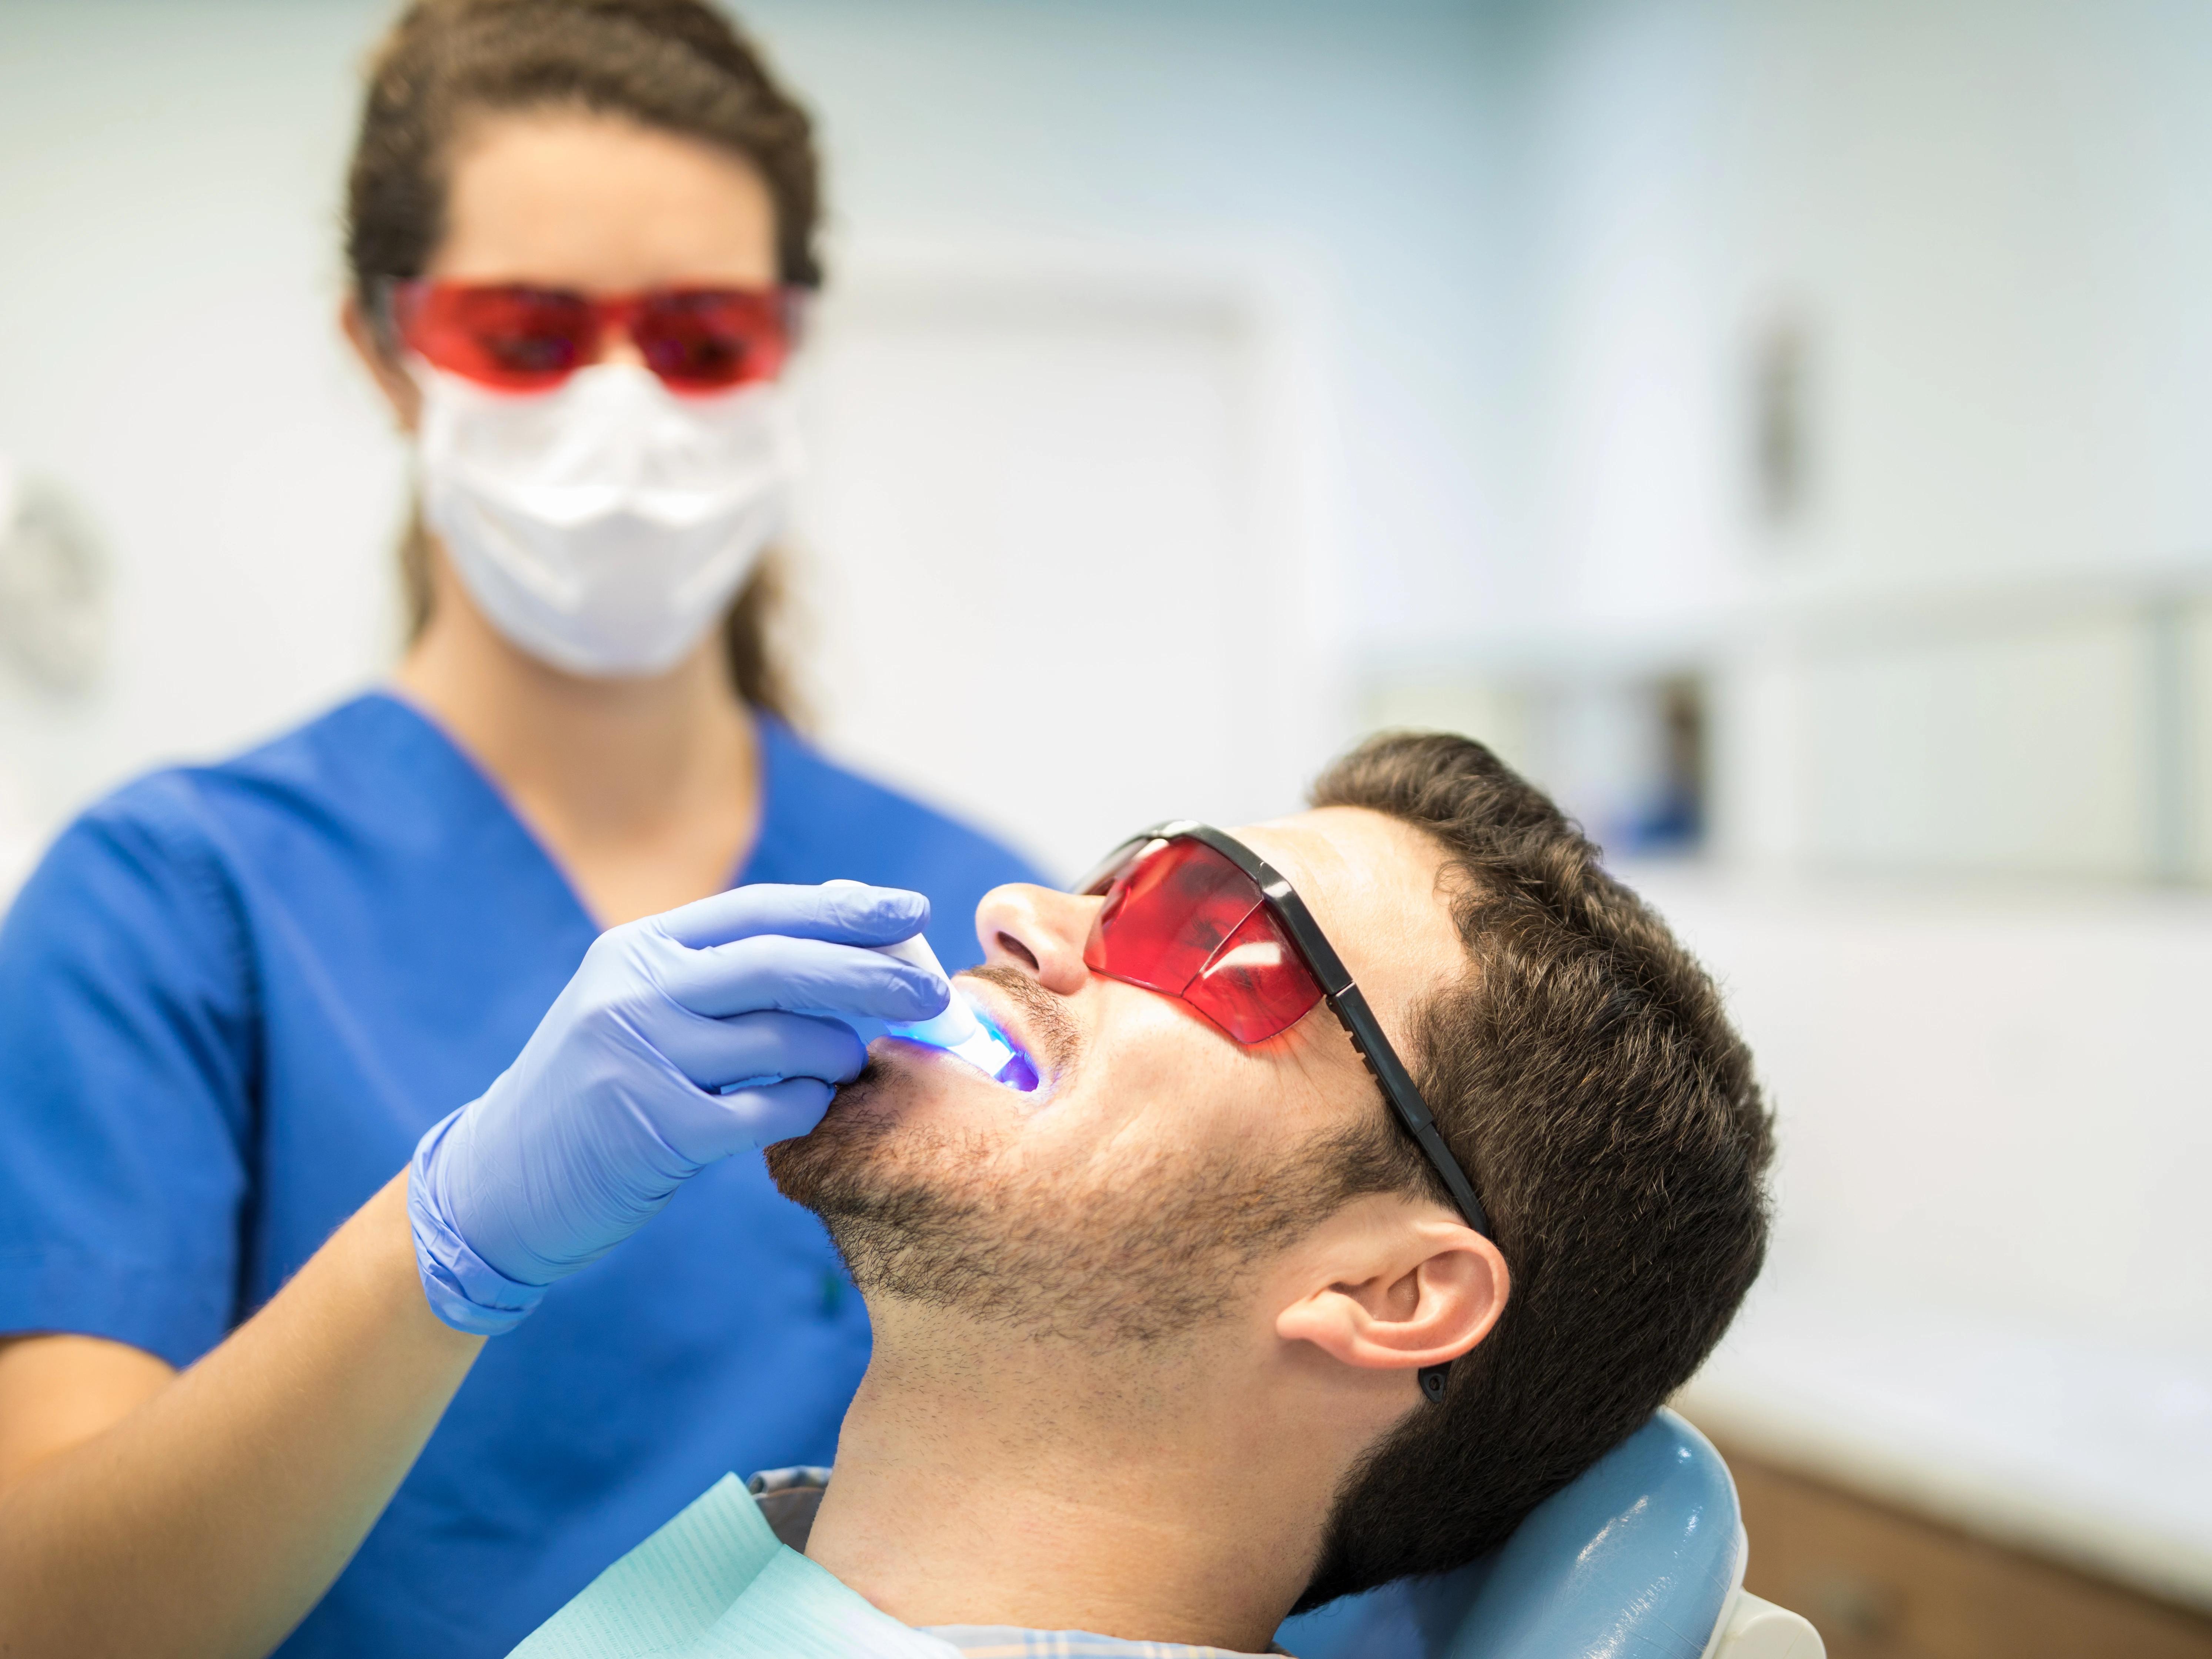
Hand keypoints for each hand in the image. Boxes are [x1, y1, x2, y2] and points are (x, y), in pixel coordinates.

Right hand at [407, 883, 947, 1333]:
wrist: (497, 1183)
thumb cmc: (598, 1092)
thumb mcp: (640, 1008)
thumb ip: (724, 975)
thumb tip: (853, 940)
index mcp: (637, 949)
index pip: (763, 911)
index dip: (846, 907)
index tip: (912, 910)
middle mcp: (634, 992)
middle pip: (785, 965)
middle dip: (872, 973)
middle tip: (932, 991)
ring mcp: (640, 1059)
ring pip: (786, 1038)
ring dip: (839, 1050)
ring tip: (846, 1061)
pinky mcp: (654, 1131)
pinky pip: (770, 1110)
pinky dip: (807, 1106)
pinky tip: (807, 1106)